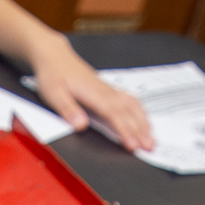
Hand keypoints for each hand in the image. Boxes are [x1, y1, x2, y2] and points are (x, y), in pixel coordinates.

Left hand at [30, 38, 153, 151]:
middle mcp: (105, 92)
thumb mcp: (53, 94)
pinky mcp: (109, 90)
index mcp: (93, 94)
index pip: (113, 115)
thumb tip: (81, 125)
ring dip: (143, 122)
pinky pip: (130, 100)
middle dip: (140, 130)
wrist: (55, 57)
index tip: (133, 145)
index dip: (125, 131)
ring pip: (132, 106)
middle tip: (150, 147)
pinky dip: (140, 112)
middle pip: (128, 112)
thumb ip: (68, 110)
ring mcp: (109, 90)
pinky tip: (144, 121)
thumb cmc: (53, 75)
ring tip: (151, 138)